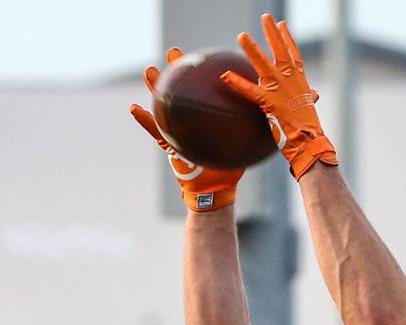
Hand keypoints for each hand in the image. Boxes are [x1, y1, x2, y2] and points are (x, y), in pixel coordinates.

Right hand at [130, 49, 244, 211]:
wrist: (214, 190)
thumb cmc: (230, 169)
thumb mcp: (243, 147)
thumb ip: (252, 132)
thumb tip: (272, 120)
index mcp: (208, 118)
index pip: (206, 90)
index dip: (204, 73)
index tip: (205, 55)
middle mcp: (192, 121)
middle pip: (184, 91)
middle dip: (178, 71)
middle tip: (175, 53)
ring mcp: (177, 131)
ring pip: (165, 105)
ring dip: (155, 88)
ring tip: (149, 71)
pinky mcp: (167, 145)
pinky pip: (153, 131)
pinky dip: (144, 121)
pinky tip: (133, 108)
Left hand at [221, 14, 337, 180]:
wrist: (309, 141)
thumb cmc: (309, 129)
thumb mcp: (309, 108)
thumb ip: (308, 97)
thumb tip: (314, 95)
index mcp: (299, 81)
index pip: (293, 55)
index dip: (287, 39)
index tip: (282, 25)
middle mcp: (290, 81)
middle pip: (280, 51)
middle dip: (272, 33)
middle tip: (265, 17)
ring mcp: (279, 90)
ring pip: (263, 65)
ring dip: (252, 49)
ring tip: (241, 36)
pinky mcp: (269, 102)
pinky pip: (250, 91)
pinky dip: (237, 83)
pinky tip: (225, 75)